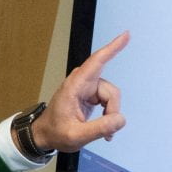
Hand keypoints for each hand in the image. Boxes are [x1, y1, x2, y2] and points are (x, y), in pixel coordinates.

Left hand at [32, 31, 129, 153]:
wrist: (45, 134)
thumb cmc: (55, 132)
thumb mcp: (76, 136)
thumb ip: (99, 128)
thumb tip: (120, 119)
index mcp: (75, 86)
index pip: (96, 62)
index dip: (112, 48)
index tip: (125, 35)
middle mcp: (82, 82)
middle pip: (111, 91)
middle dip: (112, 111)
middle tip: (106, 132)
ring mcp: (88, 88)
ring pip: (112, 97)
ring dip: (110, 115)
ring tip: (102, 132)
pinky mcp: (91, 94)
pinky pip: (109, 101)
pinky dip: (109, 115)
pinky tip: (104, 127)